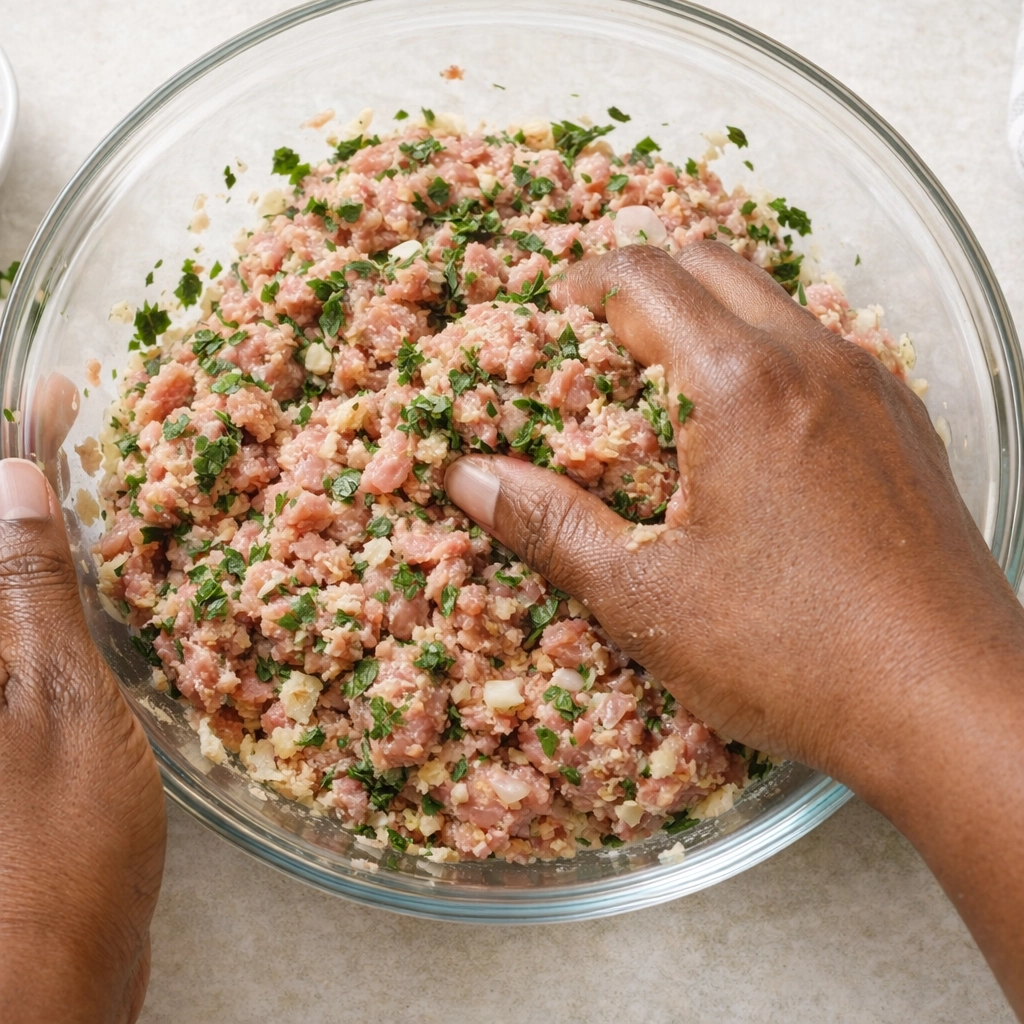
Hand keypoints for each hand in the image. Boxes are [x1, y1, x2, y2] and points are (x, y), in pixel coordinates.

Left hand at [0, 457, 165, 1023]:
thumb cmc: (53, 852)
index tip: (55, 394)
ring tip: (83, 486)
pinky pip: (5, 630)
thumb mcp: (60, 706)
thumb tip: (13, 479)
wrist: (35, 980)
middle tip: (73, 433)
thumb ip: (30, 590)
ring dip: (32, 533)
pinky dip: (37, 588)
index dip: (7, 446)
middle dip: (20, 486)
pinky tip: (78, 573)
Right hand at [448, 241, 1019, 782]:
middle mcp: (815, 361)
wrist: (954, 706)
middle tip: (598, 342)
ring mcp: (872, 387)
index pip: (645, 278)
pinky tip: (748, 432)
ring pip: (774, 301)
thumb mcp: (647, 597)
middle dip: (644, 284)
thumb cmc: (798, 655)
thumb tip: (468, 476)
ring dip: (710, 317)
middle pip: (712, 264)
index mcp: (742, 386)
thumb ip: (550, 523)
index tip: (551, 313)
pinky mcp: (906, 424)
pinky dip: (768, 357)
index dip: (584, 284)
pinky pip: (823, 351)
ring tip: (665, 384)